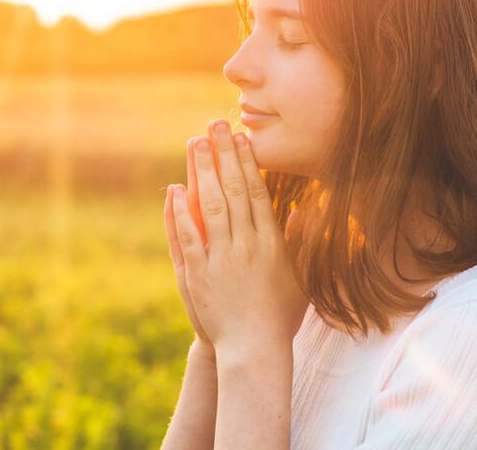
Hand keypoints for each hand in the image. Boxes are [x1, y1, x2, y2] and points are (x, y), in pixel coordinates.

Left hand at [169, 118, 309, 361]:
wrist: (254, 350)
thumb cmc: (280, 317)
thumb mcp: (300, 278)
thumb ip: (300, 243)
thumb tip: (302, 211)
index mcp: (271, 244)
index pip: (257, 193)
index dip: (248, 162)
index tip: (241, 138)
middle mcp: (246, 245)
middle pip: (233, 191)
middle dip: (223, 155)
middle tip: (215, 125)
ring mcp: (221, 259)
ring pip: (210, 206)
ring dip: (202, 172)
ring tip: (195, 143)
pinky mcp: (199, 274)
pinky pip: (188, 237)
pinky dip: (180, 212)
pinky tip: (174, 189)